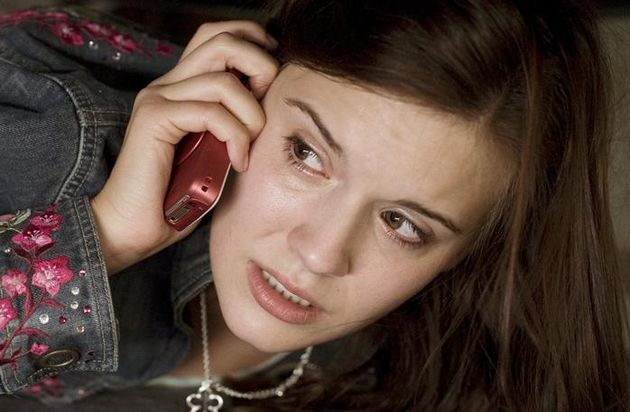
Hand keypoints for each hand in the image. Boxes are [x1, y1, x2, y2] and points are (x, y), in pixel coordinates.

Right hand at [91, 21, 278, 273]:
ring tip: (249, 147)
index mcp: (180, 88)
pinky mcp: (154, 120)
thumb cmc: (177, 198)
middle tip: (268, 103)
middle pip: (220, 41)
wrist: (134, 228)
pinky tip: (238, 163)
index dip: (252, 41)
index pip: (216, 38)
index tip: (275, 73)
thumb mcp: (216, 153)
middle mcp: (166, 86)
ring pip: (223, 80)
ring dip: (251, 115)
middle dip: (260, 65)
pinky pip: (211, 113)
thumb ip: (233, 124)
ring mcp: (158, 99)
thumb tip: (270, 106)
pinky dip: (235, 137)